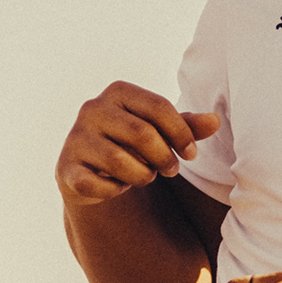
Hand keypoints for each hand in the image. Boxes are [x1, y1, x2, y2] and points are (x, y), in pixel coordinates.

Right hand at [56, 81, 219, 207]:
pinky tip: (117, 185)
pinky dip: (116, 190)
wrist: (89, 169)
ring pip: (122, 162)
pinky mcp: (66, 168)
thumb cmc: (131, 143)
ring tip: (144, 175)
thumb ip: (186, 125)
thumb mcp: (159, 130)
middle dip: (164, 158)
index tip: (191, 154)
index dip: (182, 133)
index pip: (160, 107)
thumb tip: (215, 121)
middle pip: (143, 135)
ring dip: (142, 176)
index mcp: (118, 91)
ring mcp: (75, 138)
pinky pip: (100, 185)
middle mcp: (92, 109)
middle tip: (171, 170)